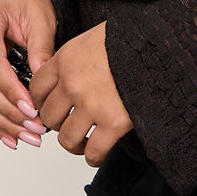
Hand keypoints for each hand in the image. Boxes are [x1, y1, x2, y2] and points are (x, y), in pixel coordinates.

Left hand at [29, 21, 134, 167]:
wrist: (160, 46)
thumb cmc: (131, 40)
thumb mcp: (93, 38)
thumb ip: (75, 58)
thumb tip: (65, 75)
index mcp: (66, 60)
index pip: (36, 89)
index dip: (41, 101)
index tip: (50, 107)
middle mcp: (73, 83)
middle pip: (49, 116)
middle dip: (58, 123)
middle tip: (70, 124)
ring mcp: (92, 105)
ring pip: (66, 138)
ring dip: (73, 144)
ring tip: (82, 143)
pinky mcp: (114, 123)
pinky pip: (93, 151)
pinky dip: (93, 157)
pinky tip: (97, 154)